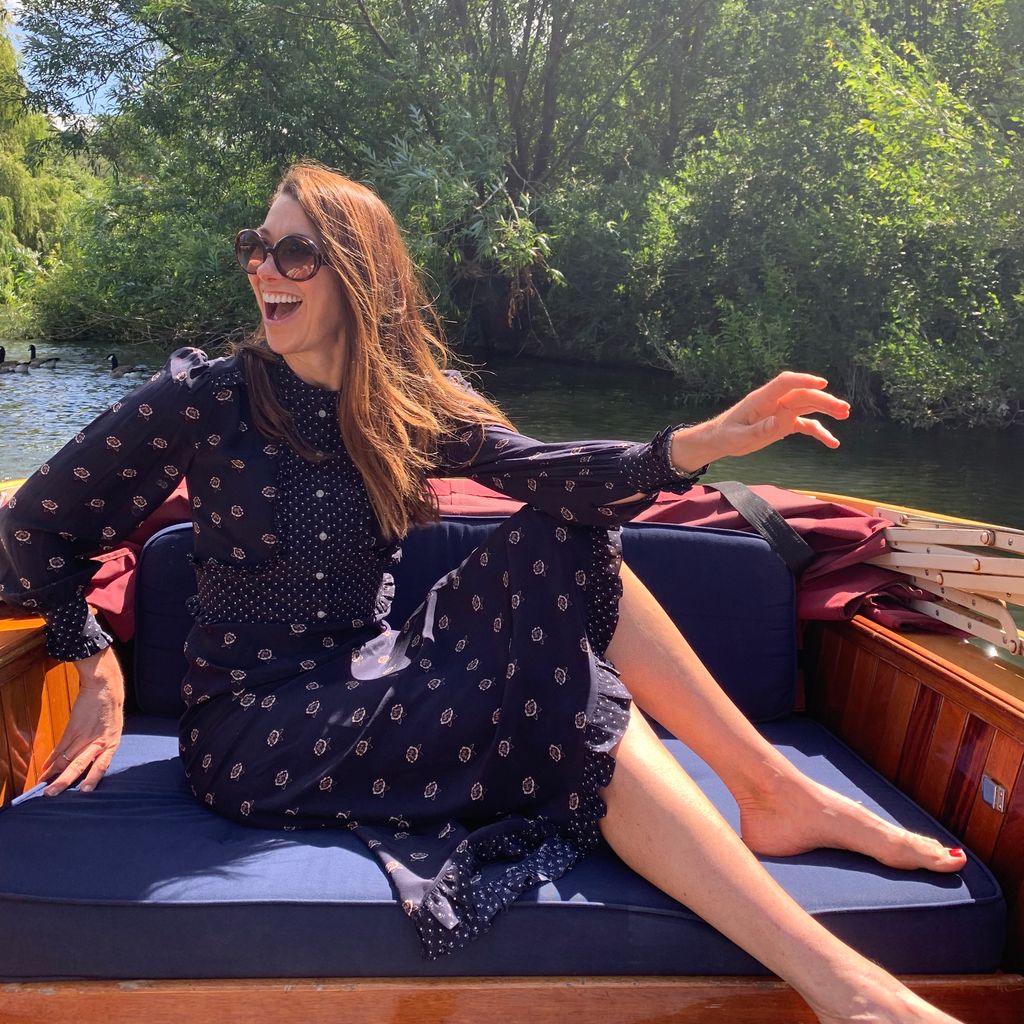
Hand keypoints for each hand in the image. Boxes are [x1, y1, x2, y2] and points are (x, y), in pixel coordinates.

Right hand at [39, 646, 124, 795]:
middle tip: (53, 794)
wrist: (106, 687)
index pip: (101, 766)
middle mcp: (98, 741)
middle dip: (65, 782)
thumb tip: (89, 761)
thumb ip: (102, 746)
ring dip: (53, 773)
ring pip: (66, 758)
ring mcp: (84, 734)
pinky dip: (52, 758)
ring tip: (44, 785)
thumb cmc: (110, 710)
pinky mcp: (73, 727)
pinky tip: (45, 768)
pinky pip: (60, 746)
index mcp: (112, 744)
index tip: (83, 792)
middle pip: (79, 765)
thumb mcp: (113, 730)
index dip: (92, 779)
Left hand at [671, 372, 850, 469]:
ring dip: (827, 409)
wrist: (720, 440)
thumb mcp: (738, 437)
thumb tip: (781, 420)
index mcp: (761, 399)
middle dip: (823, 400)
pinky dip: (819, 432)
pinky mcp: (784, 423)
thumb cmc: (725, 436)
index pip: (785, 383)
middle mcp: (774, 402)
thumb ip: (759, 429)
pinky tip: (833, 442)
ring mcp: (781, 412)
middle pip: (803, 395)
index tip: (822, 383)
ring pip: (808, 405)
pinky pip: (806, 424)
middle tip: (843, 410)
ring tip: (845, 414)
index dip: (803, 380)